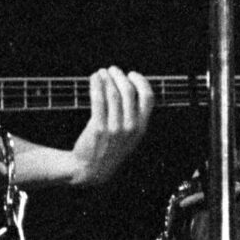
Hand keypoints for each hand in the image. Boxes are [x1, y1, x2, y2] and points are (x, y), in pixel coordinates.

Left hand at [62, 66, 154, 187]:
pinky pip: (98, 100)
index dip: (140, 81)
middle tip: (112, 69)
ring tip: (101, 73)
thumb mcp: (130, 137)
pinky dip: (96, 85)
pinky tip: (93, 79)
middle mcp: (130, 128)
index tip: (131, 74)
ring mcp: (114, 128)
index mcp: (141, 128)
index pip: (148, 97)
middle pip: (128, 91)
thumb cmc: (110, 148)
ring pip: (113, 93)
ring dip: (106, 78)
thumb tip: (131, 86)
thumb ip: (135, 116)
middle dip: (119, 75)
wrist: (91, 170)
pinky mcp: (97, 128)